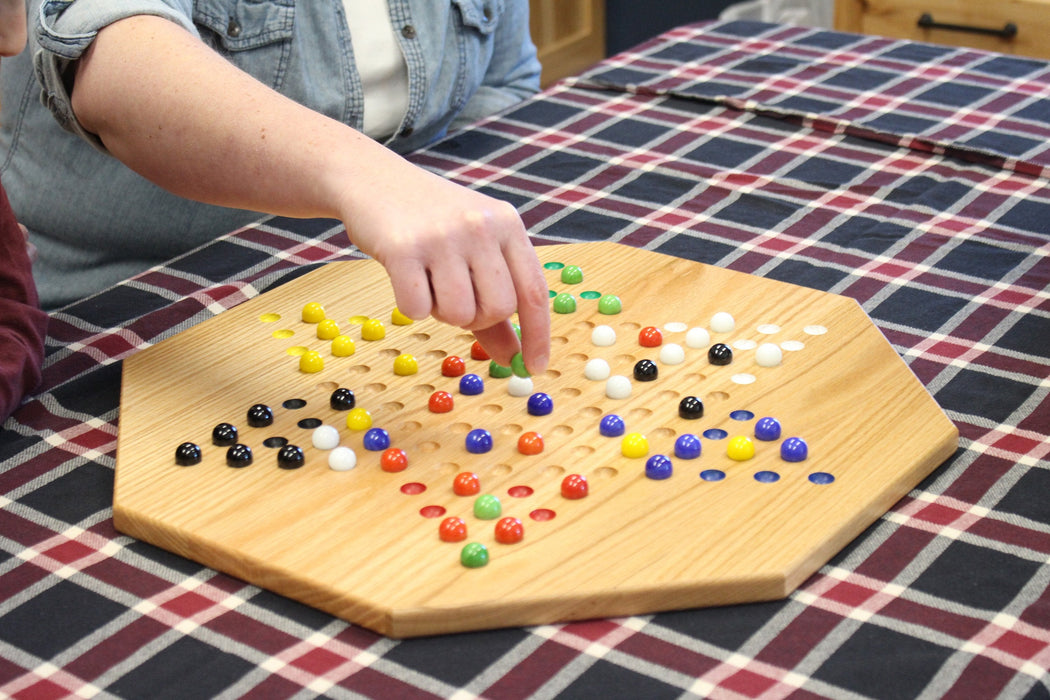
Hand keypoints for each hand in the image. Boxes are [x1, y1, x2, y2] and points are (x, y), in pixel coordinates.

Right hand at [340, 164, 549, 373]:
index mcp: (507, 224)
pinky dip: (410, 306)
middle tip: (455, 298)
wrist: (373, 179)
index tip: (535, 368)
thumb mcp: (474, 250)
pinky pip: (416, 310)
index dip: (538, 335)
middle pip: (498, 309)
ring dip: (440, 312)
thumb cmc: (430, 222)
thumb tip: (515, 357)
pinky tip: (405, 276)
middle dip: (476, 319)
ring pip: (458, 314)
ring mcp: (442, 236)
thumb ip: (495, 302)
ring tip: (428, 281)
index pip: (534, 291)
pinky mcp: (402, 248)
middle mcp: (480, 226)